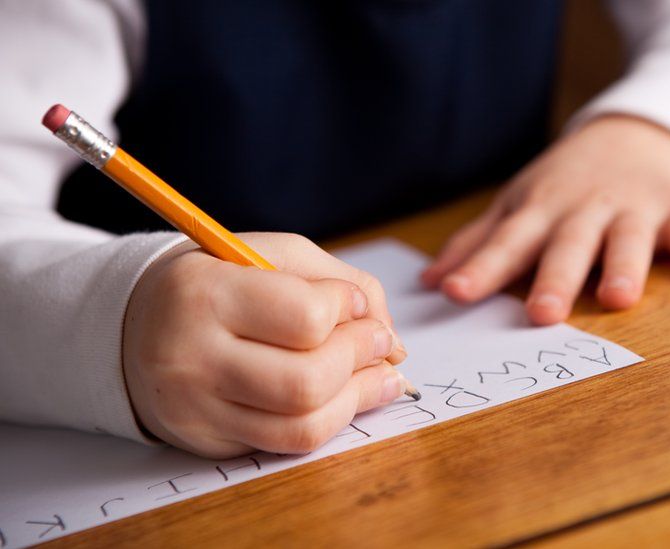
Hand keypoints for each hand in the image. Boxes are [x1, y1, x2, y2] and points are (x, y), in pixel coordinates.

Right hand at [123, 233, 407, 457]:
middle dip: (362, 357)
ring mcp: (198, 409)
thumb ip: (340, 282)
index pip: (305, 317)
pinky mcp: (210, 441)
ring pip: (303, 423)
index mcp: (205, 294)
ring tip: (381, 372)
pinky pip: (288, 444)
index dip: (348, 309)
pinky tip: (353, 395)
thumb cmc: (218, 281)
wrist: (133, 326)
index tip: (355, 302)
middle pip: (308, 380)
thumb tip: (393, 342)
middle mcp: (193, 357)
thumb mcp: (272, 255)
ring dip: (360, 396)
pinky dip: (335, 419)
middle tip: (380, 341)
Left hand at [422, 115, 669, 324]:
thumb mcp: (518, 204)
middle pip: (567, 246)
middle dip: (555, 278)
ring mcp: (631, 207)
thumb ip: (479, 244)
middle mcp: (583, 210)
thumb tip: (431, 283)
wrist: (633, 134)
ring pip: (628, 238)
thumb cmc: (564, 183)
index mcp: (540, 213)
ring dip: (624, 265)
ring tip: (618, 298)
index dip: (482, 269)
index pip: (507, 243)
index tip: (456, 294)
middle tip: (542, 314)